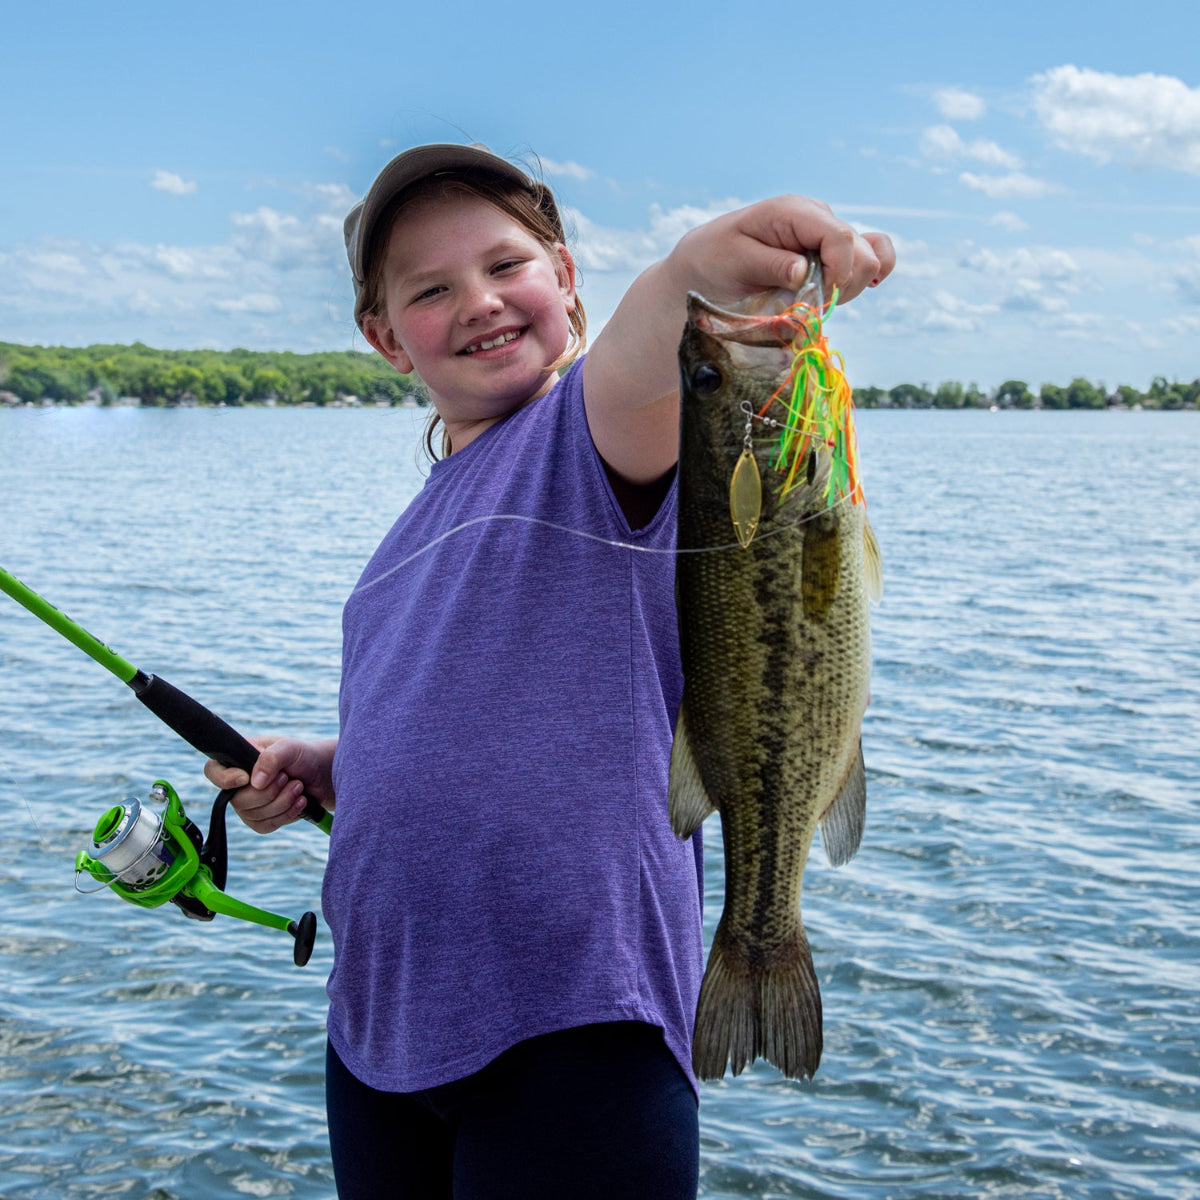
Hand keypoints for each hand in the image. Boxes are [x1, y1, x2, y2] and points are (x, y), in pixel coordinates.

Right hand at [203, 736, 336, 833]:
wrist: (321, 774)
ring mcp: (248, 804)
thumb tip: (254, 782)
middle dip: (269, 793)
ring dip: (281, 803)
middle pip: (238, 800)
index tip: (245, 778)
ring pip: (253, 816)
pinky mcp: (261, 820)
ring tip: (298, 787)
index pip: (213, 771)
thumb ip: (271, 758)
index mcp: (238, 759)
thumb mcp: (290, 748)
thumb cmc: (302, 756)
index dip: (225, 779)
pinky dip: (286, 815)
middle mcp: (238, 783)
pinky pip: (265, 826)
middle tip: (288, 778)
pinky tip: (300, 802)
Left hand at [673, 195, 895, 307]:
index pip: (840, 237)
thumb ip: (769, 264)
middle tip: (805, 304)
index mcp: (794, 211)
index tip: (814, 301)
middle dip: (841, 286)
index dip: (837, 274)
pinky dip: (866, 277)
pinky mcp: (832, 253)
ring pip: (869, 261)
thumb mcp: (734, 261)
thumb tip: (802, 271)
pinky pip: (872, 257)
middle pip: (862, 253)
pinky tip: (845, 291)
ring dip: (846, 288)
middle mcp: (818, 218)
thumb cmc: (715, 258)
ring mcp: (827, 235)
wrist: (707, 263)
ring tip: (810, 299)